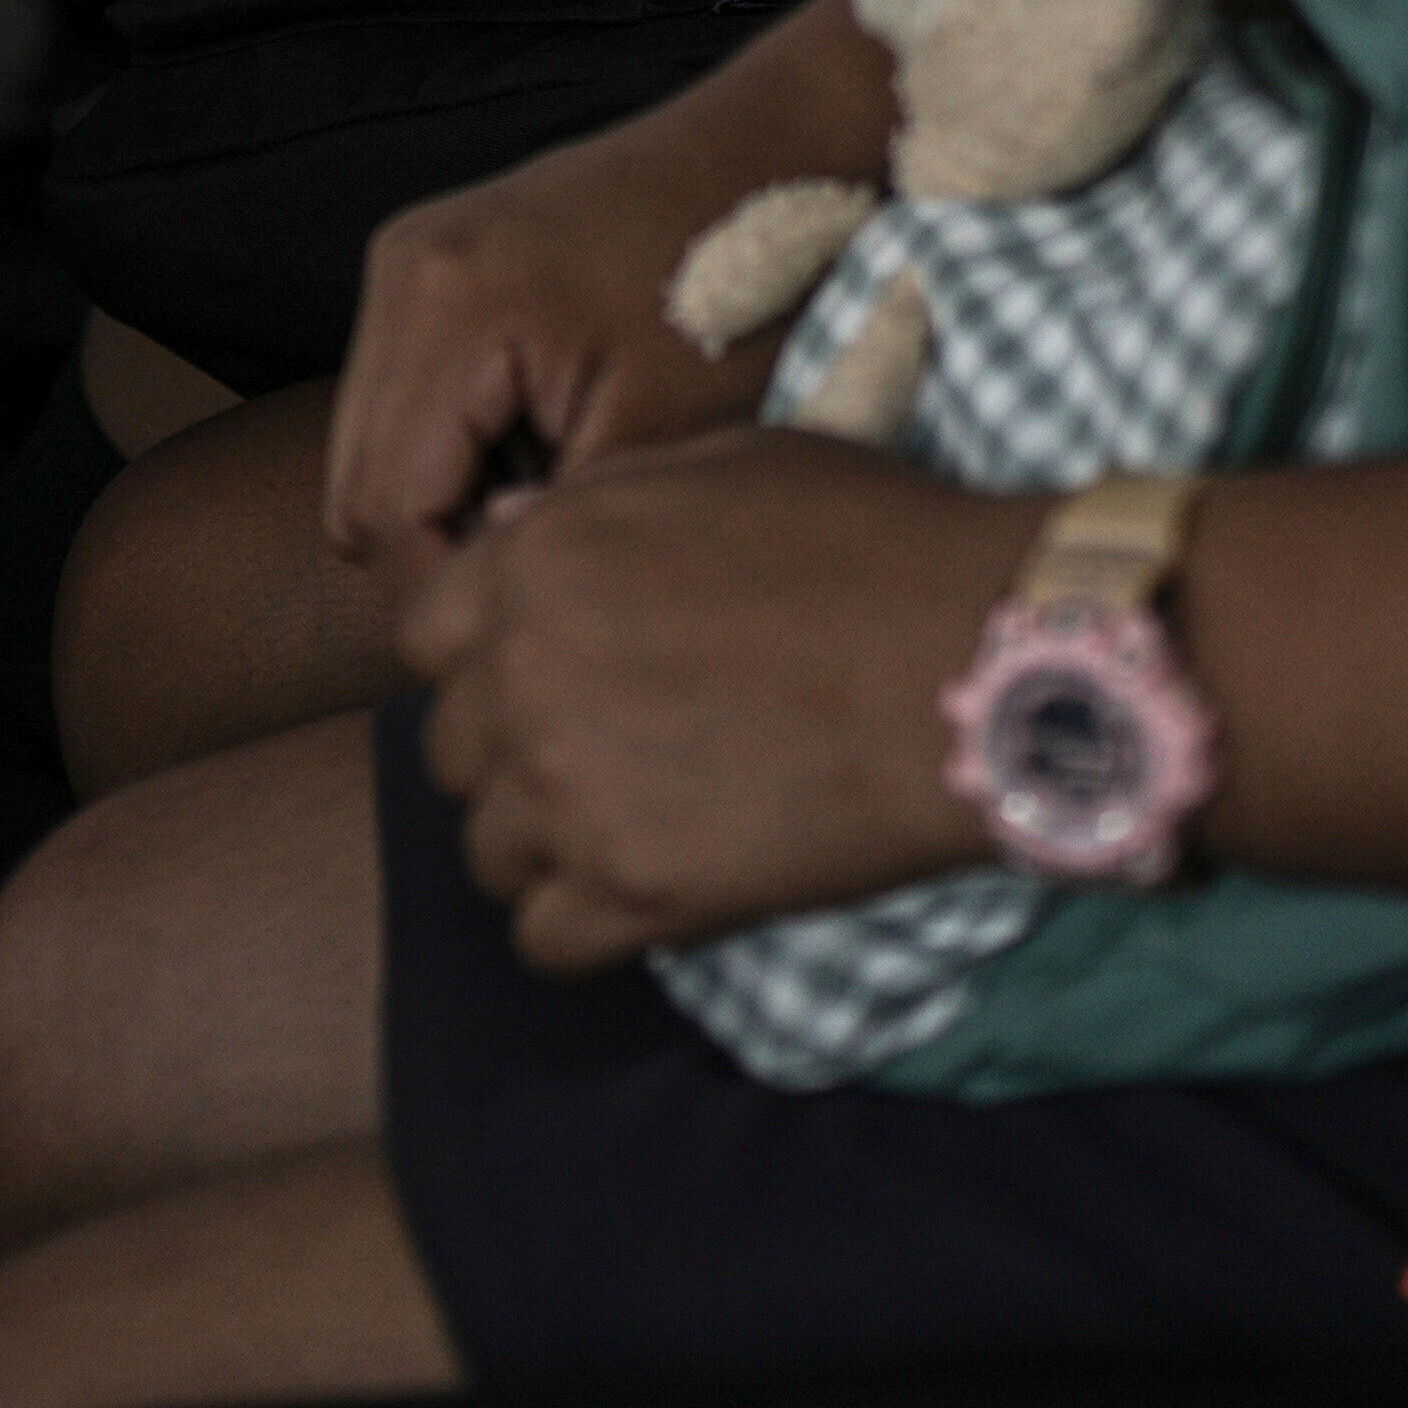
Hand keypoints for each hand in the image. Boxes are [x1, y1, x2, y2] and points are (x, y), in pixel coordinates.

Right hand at [326, 50, 821, 569]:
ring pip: (368, 447)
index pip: (383, 511)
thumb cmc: (742, 287)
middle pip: (351, 485)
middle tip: (549, 563)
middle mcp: (402, 271)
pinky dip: (457, 442)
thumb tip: (484, 589)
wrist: (772, 151)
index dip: (451, 588)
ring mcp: (407, 257)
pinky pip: (401, 396)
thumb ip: (556, 524)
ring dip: (446, 495)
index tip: (535, 616)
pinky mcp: (429, 260)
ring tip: (557, 491)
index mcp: (450, 307)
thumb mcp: (663, 431)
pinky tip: (548, 438)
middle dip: (440, 546)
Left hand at [402, 430, 1053, 968]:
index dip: (488, 658)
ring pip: (489, 851)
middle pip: (453, 750)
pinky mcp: (634, 892)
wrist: (980, 658)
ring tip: (637, 830)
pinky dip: (588, 927)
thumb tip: (519, 537)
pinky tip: (654, 894)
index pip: (427, 637)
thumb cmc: (875, 545)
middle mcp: (524, 674)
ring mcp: (570, 790)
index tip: (551, 678)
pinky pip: (545, 940)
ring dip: (548, 846)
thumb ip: (596, 510)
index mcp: (535, 561)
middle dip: (514, 755)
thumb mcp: (717, 468)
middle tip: (607, 760)